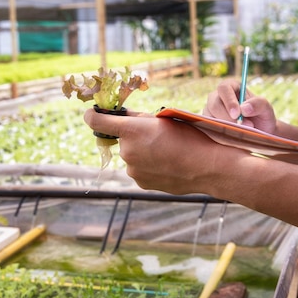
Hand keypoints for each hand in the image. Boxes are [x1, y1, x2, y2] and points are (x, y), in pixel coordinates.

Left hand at [84, 108, 234, 194]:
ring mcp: (132, 169)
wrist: (206, 166)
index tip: (92, 114)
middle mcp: (127, 150)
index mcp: (131, 130)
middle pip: (121, 139)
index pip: (96, 121)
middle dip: (133, 136)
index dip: (92, 116)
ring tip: (165, 152)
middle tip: (156, 136)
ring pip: (131, 155)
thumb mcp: (163, 119)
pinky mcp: (140, 182)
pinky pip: (139, 170)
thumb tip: (121, 116)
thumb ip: (138, 118)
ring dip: (141, 152)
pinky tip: (166, 164)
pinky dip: (147, 166)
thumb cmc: (188, 137)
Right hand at [203, 78, 277, 133]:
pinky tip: (234, 139)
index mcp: (231, 87)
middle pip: (214, 105)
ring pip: (210, 119)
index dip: (229, 101)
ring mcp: (211, 112)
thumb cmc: (262, 117)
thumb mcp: (266, 109)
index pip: (224, 88)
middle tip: (244, 127)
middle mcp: (217, 98)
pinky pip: (210, 131)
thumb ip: (259, 104)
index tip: (237, 114)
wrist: (260, 133)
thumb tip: (244, 108)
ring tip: (242, 133)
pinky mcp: (209, 125)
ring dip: (225, 128)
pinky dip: (222, 136)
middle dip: (228, 118)